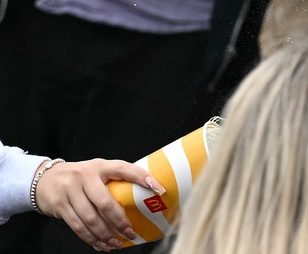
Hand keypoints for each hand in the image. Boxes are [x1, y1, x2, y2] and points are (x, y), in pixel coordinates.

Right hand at [34, 159, 165, 251]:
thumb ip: (114, 180)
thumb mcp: (97, 171)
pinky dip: (91, 239)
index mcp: (100, 166)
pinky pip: (78, 226)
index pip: (124, 169)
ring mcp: (70, 191)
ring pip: (91, 219)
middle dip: (120, 221)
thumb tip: (143, 194)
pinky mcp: (60, 206)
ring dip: (106, 234)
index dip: (142, 178)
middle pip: (105, 203)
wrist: (44, 179)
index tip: (159, 189)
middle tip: (131, 232)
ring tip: (117, 243)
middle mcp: (85, 177)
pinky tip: (102, 244)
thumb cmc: (80, 176)